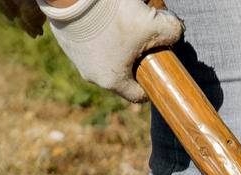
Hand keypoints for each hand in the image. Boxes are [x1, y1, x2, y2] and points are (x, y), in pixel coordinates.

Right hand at [39, 0, 183, 103]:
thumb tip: (175, 33)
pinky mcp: (65, 41)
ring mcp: (76, 59)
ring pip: (105, 58)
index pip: (139, 95)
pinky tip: (105, 17)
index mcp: (113, 81)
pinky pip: (89, 43)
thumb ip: (172, 32)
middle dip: (136, 60)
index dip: (153, 83)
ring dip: (117, 46)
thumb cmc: (113, 14)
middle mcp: (91, 75)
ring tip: (123, 24)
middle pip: (123, 74)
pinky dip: (100, 33)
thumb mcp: (154, 22)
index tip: (160, 69)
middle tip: (143, 41)